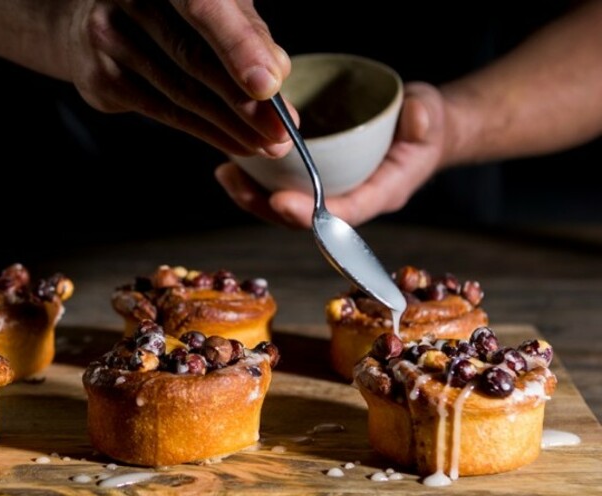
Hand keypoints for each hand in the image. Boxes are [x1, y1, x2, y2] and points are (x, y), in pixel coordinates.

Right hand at [64, 0, 292, 155]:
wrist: (85, 21)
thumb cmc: (165, 9)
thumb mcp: (211, 3)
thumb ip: (244, 28)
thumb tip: (278, 70)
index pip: (206, 8)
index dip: (240, 46)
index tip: (269, 85)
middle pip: (195, 59)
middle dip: (245, 103)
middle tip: (282, 132)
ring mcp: (109, 38)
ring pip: (182, 93)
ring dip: (230, 126)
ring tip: (266, 144)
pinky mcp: (101, 77)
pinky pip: (164, 112)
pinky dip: (206, 132)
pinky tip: (235, 143)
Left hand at [216, 81, 447, 227]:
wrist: (420, 129)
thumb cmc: (425, 124)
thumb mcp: (431, 115)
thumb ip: (425, 118)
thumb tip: (418, 119)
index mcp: (380, 194)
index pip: (342, 214)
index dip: (309, 214)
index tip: (279, 202)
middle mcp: (350, 201)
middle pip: (303, 220)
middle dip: (265, 207)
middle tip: (234, 184)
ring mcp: (330, 195)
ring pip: (285, 209)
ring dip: (252, 196)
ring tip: (225, 174)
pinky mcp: (315, 183)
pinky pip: (281, 190)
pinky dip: (255, 182)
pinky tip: (231, 165)